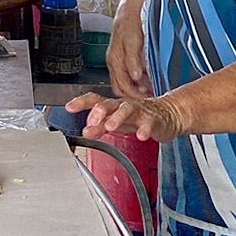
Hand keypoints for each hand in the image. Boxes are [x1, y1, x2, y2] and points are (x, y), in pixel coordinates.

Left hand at [65, 92, 183, 142]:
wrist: (166, 115)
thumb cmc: (137, 117)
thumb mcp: (115, 123)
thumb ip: (99, 127)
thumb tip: (84, 132)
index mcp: (112, 105)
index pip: (94, 100)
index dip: (81, 102)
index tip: (69, 107)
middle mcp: (123, 105)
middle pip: (109, 103)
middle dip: (99, 111)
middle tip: (91, 121)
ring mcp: (139, 111)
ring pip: (127, 110)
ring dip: (117, 117)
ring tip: (110, 127)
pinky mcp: (153, 120)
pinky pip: (149, 123)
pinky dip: (144, 129)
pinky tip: (141, 135)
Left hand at [106, 0, 152, 99]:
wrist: (136, 2)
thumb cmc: (136, 28)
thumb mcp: (135, 52)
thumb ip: (138, 70)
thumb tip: (147, 88)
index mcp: (115, 61)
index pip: (118, 88)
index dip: (129, 99)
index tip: (141, 108)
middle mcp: (114, 55)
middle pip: (118, 83)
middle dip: (131, 97)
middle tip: (145, 104)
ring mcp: (119, 44)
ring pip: (121, 70)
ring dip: (132, 85)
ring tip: (145, 94)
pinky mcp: (127, 33)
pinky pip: (129, 52)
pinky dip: (133, 65)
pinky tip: (140, 74)